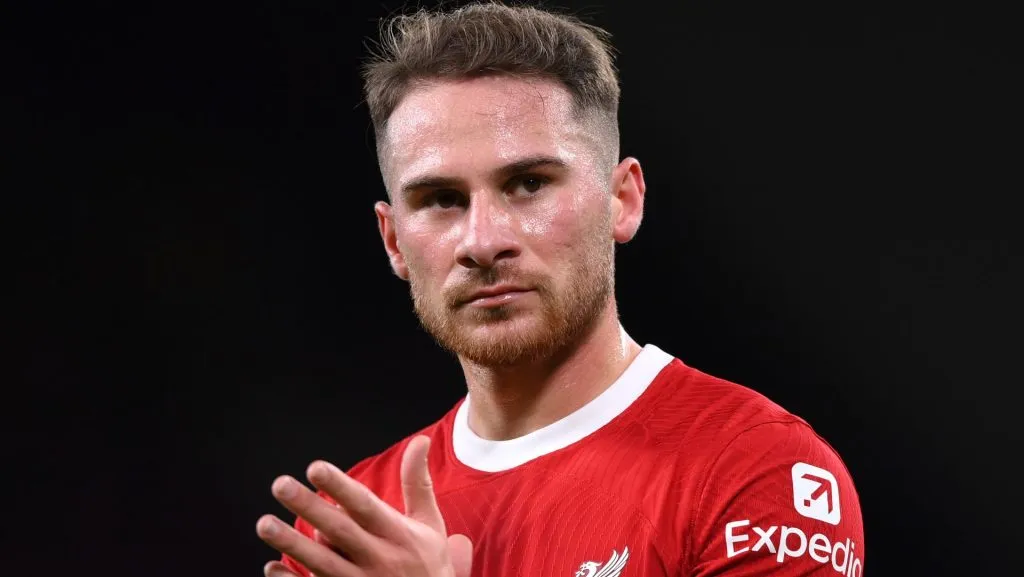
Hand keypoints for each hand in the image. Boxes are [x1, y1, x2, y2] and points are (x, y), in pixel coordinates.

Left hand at [256, 436, 472, 576]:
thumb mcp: (429, 523)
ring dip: (292, 544)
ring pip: (321, 563)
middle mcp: (378, 559)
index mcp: (397, 534)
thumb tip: (420, 440)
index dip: (340, 487)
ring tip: (265, 524)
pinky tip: (272, 566)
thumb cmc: (429, 565)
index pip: (365, 506)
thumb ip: (417, 482)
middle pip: (339, 530)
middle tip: (280, 485)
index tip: (315, 468)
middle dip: (308, 507)